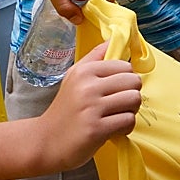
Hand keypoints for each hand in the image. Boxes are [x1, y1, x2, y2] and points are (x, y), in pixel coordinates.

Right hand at [39, 42, 141, 170]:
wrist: (45, 141)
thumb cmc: (64, 109)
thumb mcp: (74, 77)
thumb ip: (95, 57)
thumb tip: (114, 38)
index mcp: (84, 71)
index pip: (125, 66)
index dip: (126, 79)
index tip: (116, 90)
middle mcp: (88, 86)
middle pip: (134, 81)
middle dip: (132, 94)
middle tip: (119, 105)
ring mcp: (92, 107)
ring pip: (134, 99)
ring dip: (131, 111)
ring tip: (117, 116)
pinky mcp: (96, 129)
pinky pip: (128, 120)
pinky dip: (125, 127)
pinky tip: (114, 130)